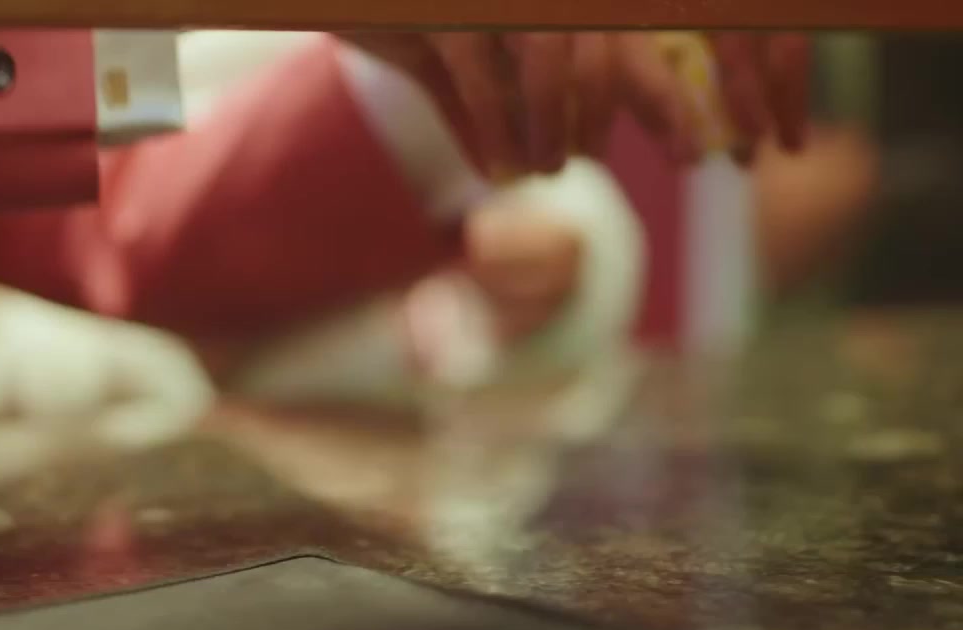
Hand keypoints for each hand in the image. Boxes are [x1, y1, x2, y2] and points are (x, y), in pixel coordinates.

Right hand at [343, 32, 809, 174]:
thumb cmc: (387, 13)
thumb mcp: (445, 56)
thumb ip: (478, 100)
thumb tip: (503, 168)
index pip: (626, 38)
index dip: (663, 97)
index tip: (688, 154)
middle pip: (602, 44)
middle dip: (611, 114)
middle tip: (591, 162)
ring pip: (552, 58)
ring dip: (554, 124)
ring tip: (548, 168)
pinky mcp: (444, 15)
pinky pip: (484, 82)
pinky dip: (495, 133)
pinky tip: (498, 169)